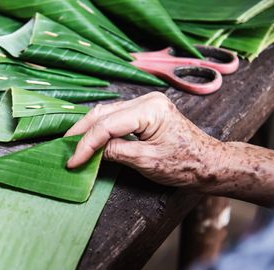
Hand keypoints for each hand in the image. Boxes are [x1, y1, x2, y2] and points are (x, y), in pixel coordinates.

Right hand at [66, 92, 221, 187]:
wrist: (209, 164)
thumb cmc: (185, 164)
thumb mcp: (147, 162)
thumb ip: (116, 153)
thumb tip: (91, 152)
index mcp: (150, 109)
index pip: (107, 125)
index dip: (86, 144)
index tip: (73, 161)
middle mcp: (147, 100)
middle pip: (103, 112)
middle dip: (81, 131)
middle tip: (64, 148)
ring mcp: (146, 104)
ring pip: (107, 112)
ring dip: (89, 129)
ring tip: (73, 145)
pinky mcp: (145, 112)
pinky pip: (116, 117)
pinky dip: (101, 129)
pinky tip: (90, 139)